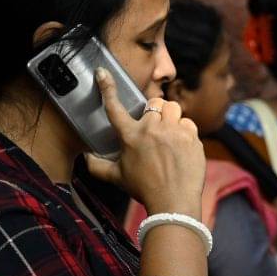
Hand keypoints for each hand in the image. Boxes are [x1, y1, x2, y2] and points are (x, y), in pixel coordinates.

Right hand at [93, 69, 204, 216]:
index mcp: (130, 135)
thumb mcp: (117, 178)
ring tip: (170, 133)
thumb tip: (84, 159)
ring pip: (173, 108)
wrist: (174, 202)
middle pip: (154, 103)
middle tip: (156, 128)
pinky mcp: (192, 137)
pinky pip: (189, 123)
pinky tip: (182, 145)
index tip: (103, 72)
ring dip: (171, 117)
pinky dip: (186, 131)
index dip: (107, 88)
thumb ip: (98, 167)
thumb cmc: (145, 189)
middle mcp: (151, 128)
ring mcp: (173, 131)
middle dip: (155, 112)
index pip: (114, 107)